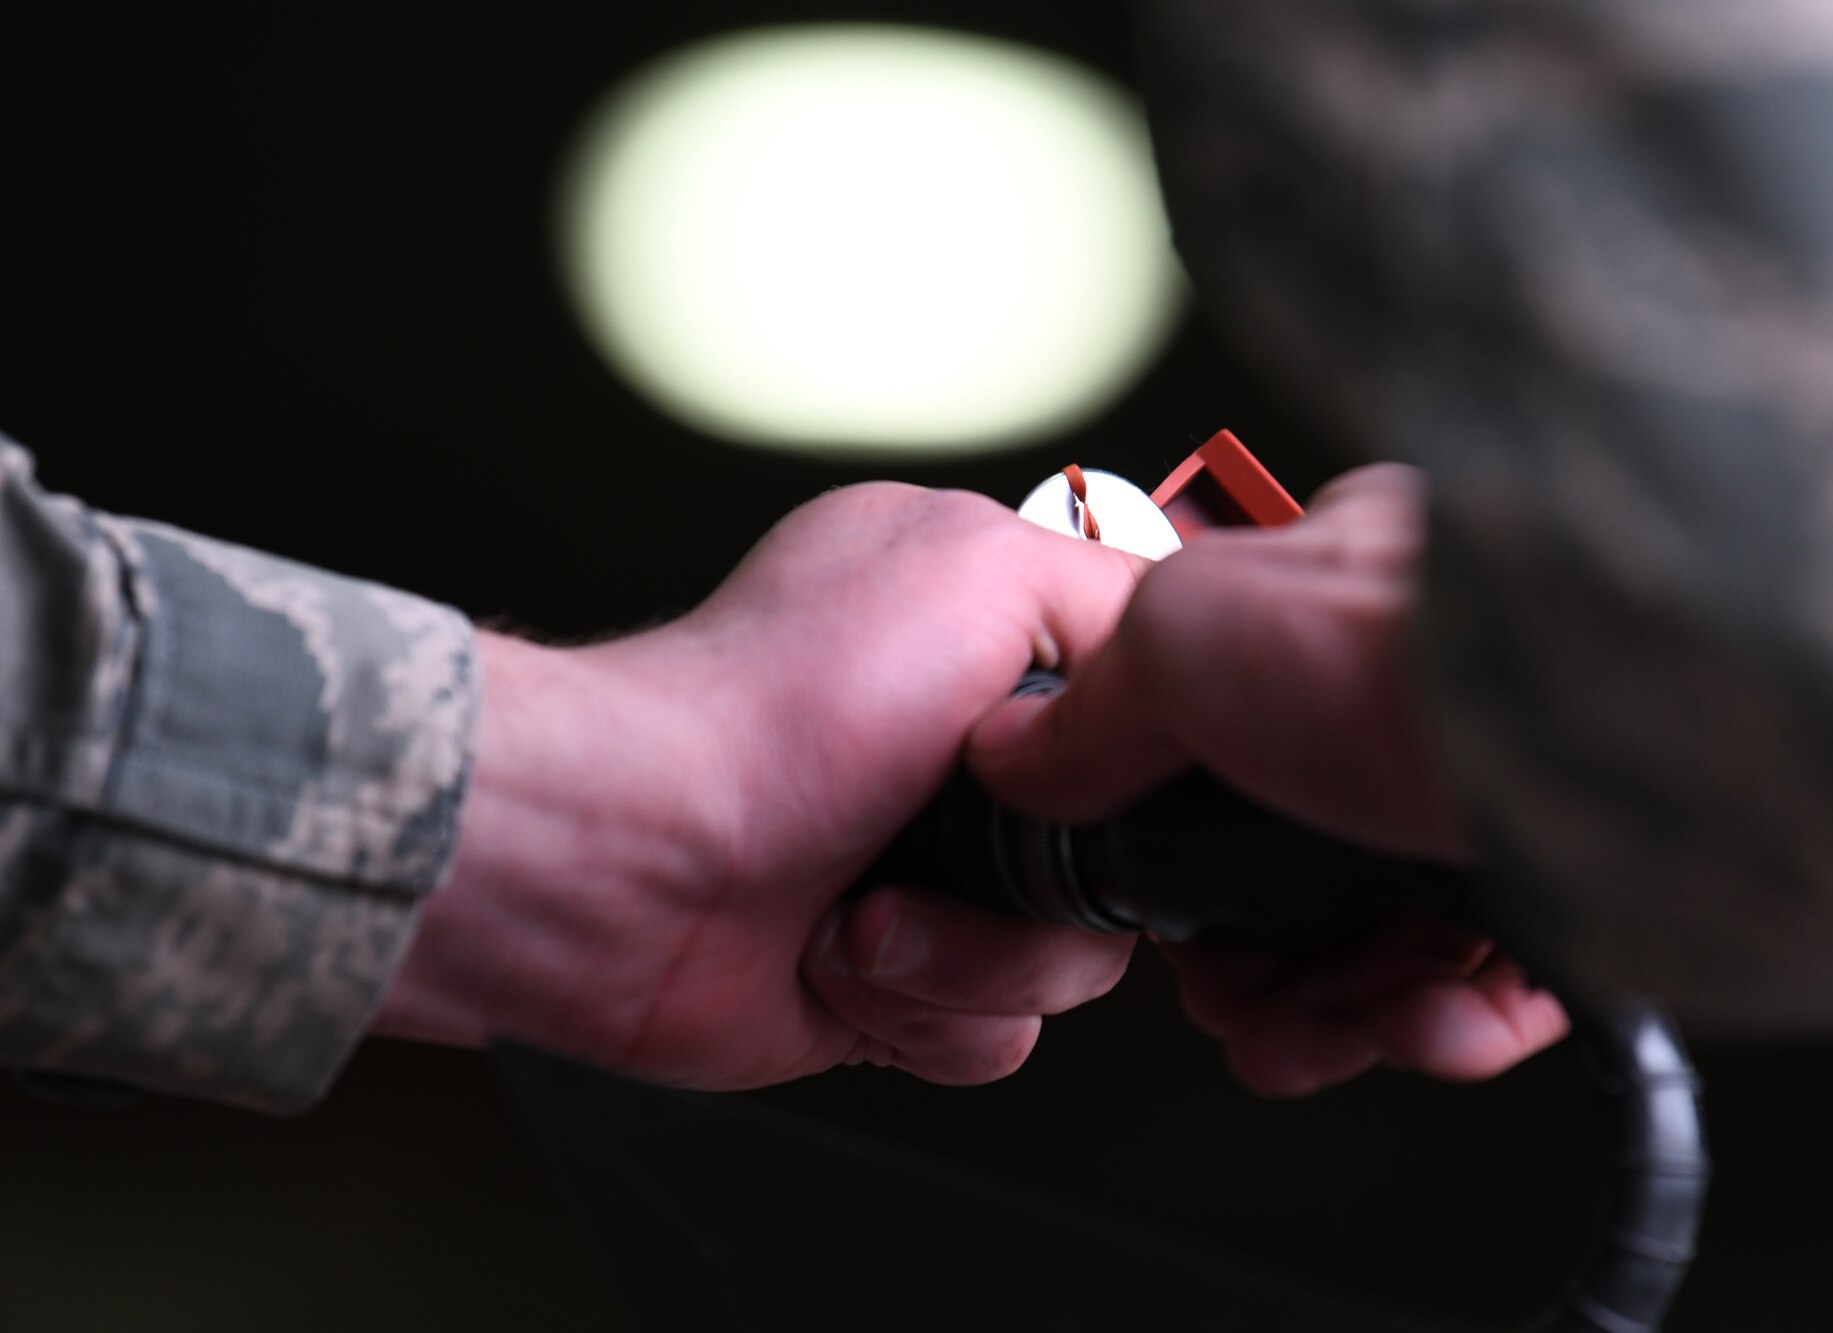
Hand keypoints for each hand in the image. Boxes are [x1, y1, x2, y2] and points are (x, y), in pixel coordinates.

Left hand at [374, 484, 1145, 1088]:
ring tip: (864, 915)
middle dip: (1043, 887)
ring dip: (971, 958)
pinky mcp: (895, 983)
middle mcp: (967, 762)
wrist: (629, 868)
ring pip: (1076, 964)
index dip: (1137, 767)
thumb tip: (1192, 659)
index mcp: (991, 639)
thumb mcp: (981, 569)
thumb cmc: (772, 708)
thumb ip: (1125, 596)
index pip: (1145, 719)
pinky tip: (840, 963)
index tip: (1089, 782)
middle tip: (946, 843)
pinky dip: (923, 1014)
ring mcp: (932, 876)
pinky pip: (999, 1035)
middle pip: (1126, 860)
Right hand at [967, 464, 1567, 1094]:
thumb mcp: (1186, 635)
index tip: (1171, 918)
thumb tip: (1018, 755)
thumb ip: (1095, 702)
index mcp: (1322, 615)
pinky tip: (1424, 1028)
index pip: (1220, 755)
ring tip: (1324, 1035)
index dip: (1182, 859)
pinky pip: (1492, 988)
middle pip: (1296, 872)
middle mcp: (1409, 707)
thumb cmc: (1414, 647)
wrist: (1616, 732)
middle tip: (1240, 1000)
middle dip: (1256, 964)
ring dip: (1339, 1012)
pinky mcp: (1574, 885)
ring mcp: (1491, 797)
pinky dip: (1444, 1027)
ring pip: (1388, 944)